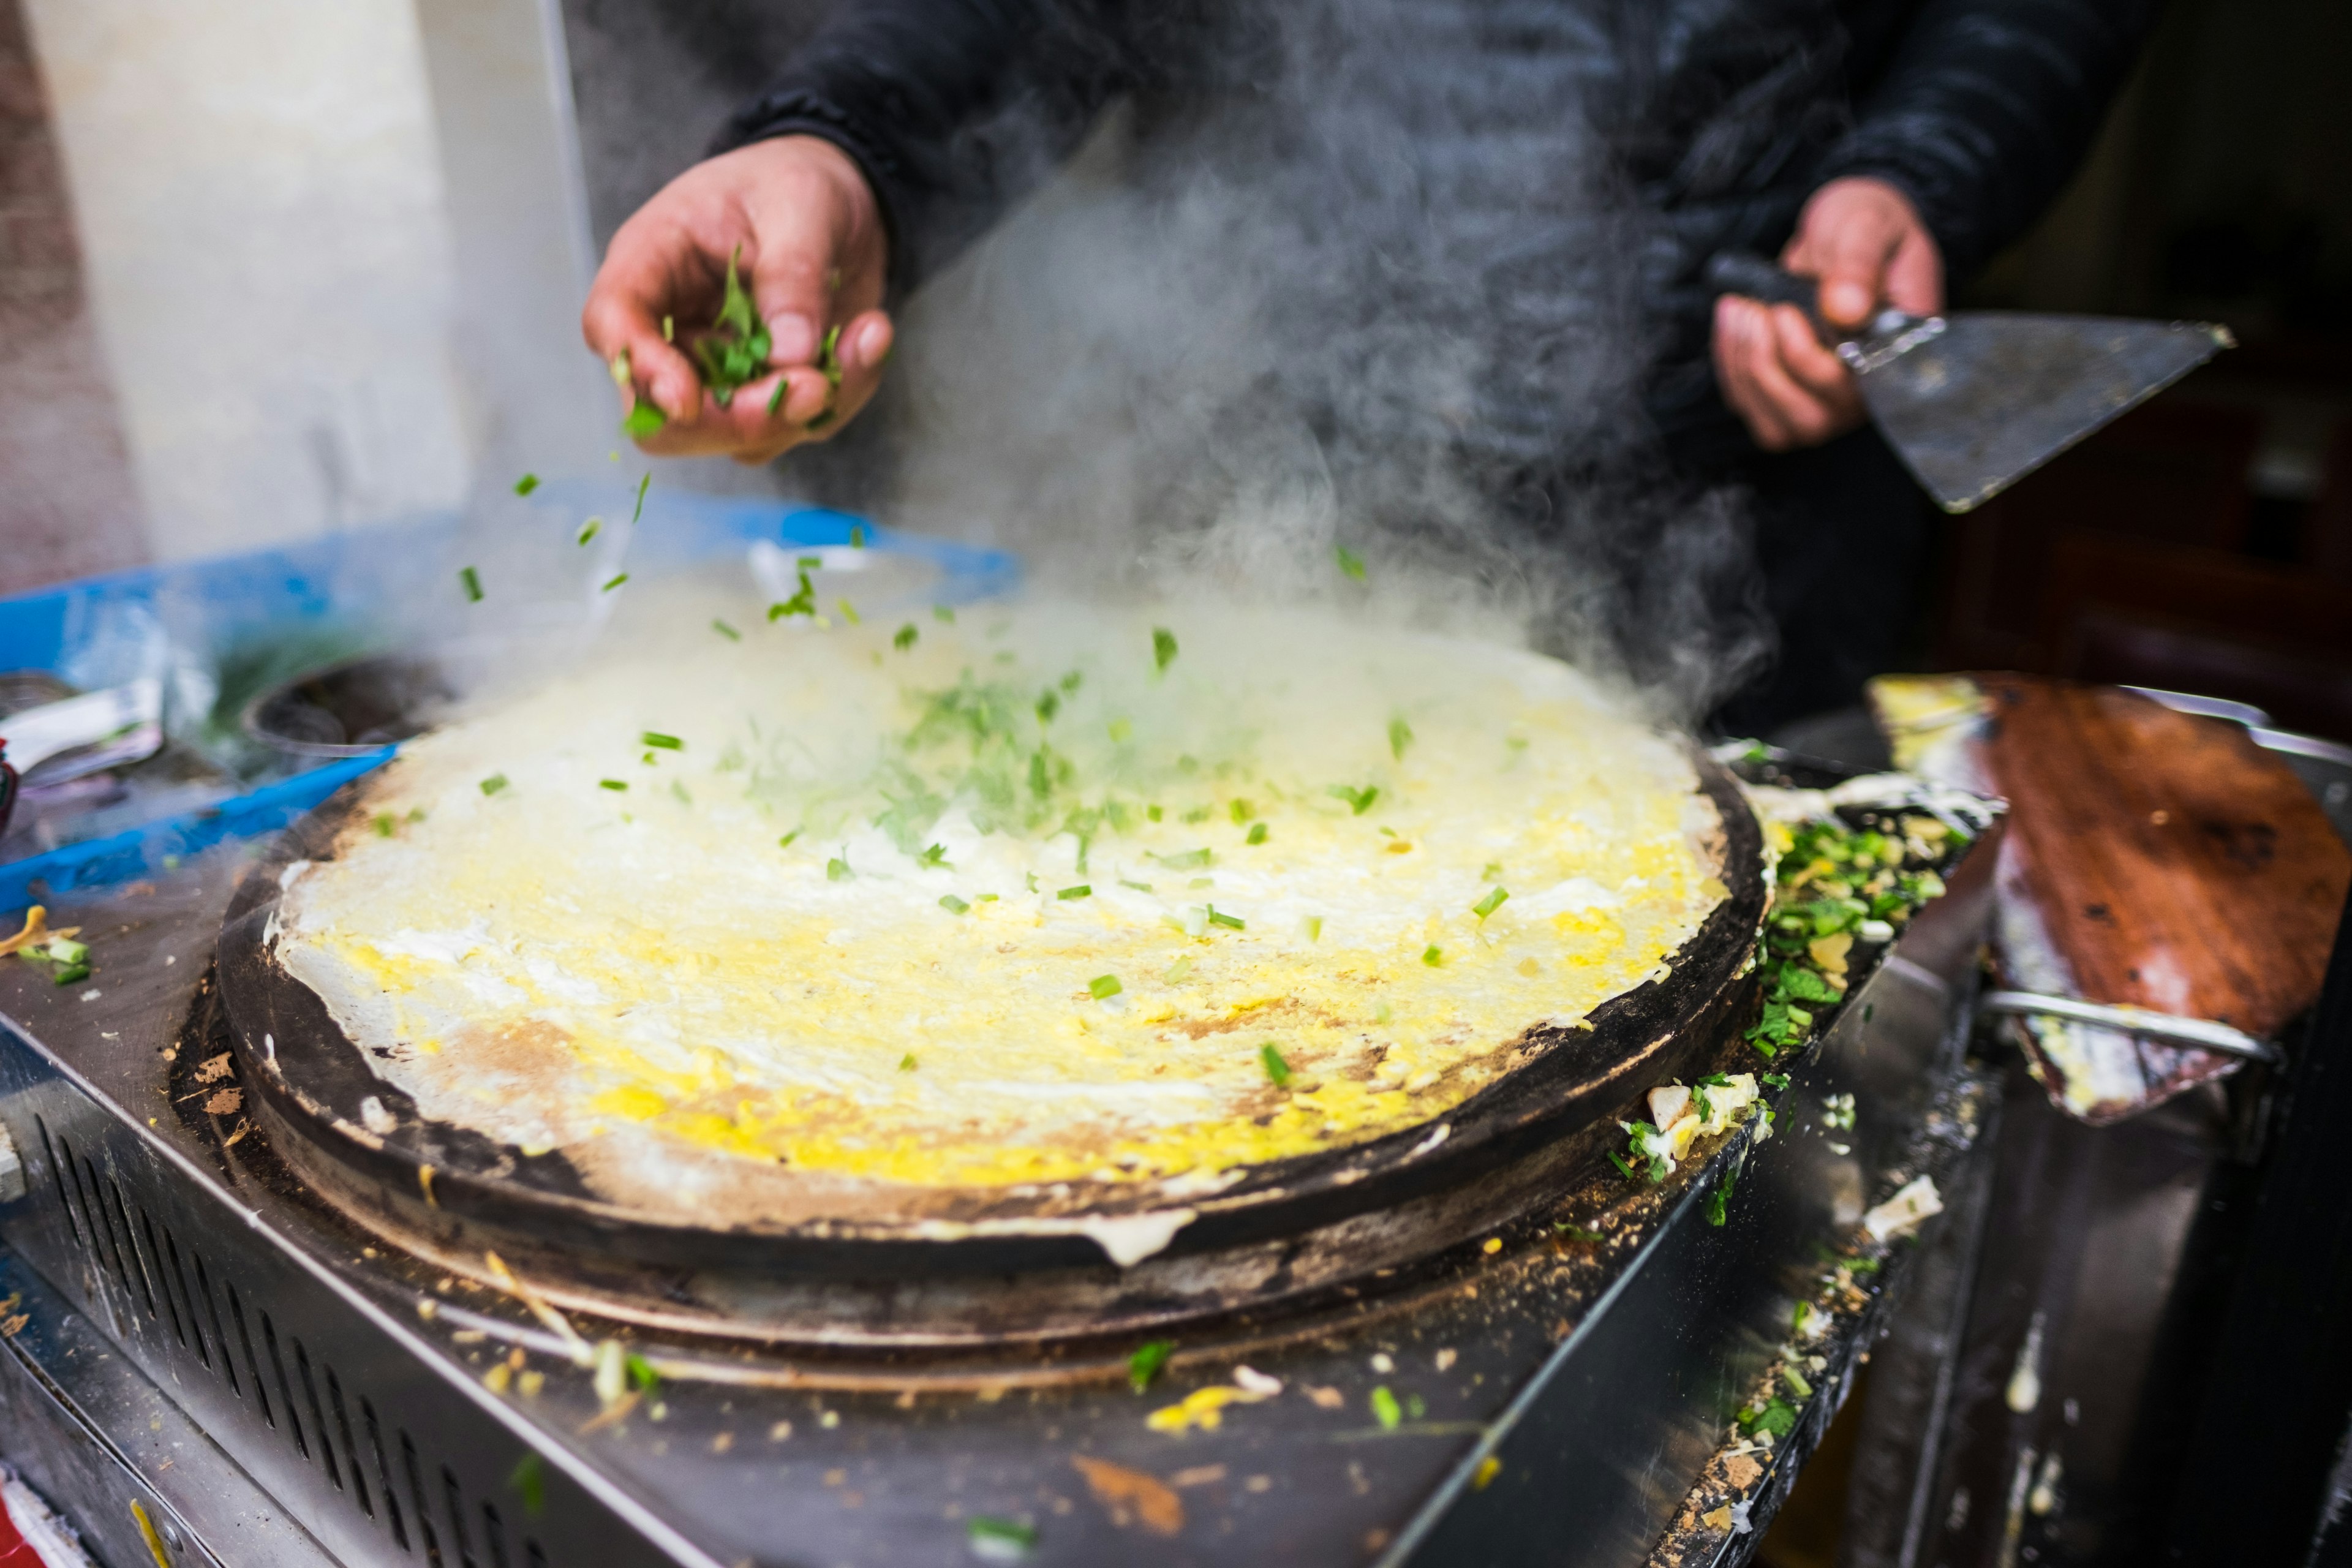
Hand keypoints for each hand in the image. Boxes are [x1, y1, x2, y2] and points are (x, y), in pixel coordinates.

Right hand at [582, 136, 893, 464]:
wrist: (841, 201)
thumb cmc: (796, 184)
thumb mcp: (800, 204)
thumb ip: (792, 275)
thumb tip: (789, 356)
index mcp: (650, 263)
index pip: (611, 324)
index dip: (641, 369)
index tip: (687, 399)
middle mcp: (671, 330)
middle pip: (668, 417)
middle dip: (743, 419)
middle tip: (818, 387)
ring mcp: (717, 373)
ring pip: (740, 436)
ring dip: (809, 408)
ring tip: (867, 334)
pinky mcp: (766, 394)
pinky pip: (796, 425)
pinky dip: (842, 396)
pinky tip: (869, 339)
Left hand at [1711, 176, 1943, 451]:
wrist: (1841, 231)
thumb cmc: (1864, 226)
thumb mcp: (1866, 226)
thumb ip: (1859, 263)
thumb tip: (1845, 310)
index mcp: (1899, 350)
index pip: (1858, 391)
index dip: (1810, 363)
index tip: (1784, 312)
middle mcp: (1868, 388)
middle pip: (1813, 420)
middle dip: (1768, 366)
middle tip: (1757, 309)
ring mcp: (1829, 398)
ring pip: (1778, 426)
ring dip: (1745, 368)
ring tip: (1740, 309)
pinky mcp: (1791, 394)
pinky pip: (1753, 409)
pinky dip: (1732, 369)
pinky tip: (1732, 324)